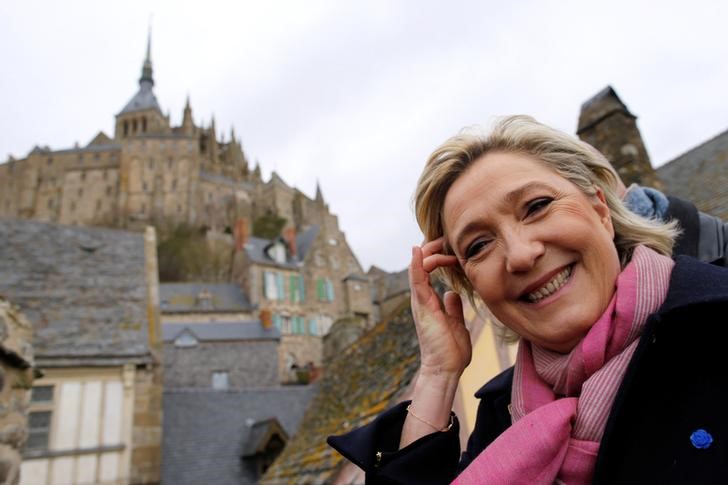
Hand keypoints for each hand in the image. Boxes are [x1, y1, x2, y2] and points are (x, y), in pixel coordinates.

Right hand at [409, 238, 471, 378]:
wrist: (445, 370)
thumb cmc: (450, 351)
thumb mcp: (456, 322)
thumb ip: (452, 307)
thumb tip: (452, 294)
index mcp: (430, 300)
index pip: (429, 269)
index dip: (439, 254)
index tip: (454, 247)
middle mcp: (422, 298)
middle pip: (422, 264)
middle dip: (433, 247)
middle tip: (446, 236)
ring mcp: (420, 302)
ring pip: (417, 268)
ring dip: (427, 252)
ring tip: (439, 240)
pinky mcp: (422, 306)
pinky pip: (416, 281)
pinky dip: (416, 264)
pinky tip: (418, 251)